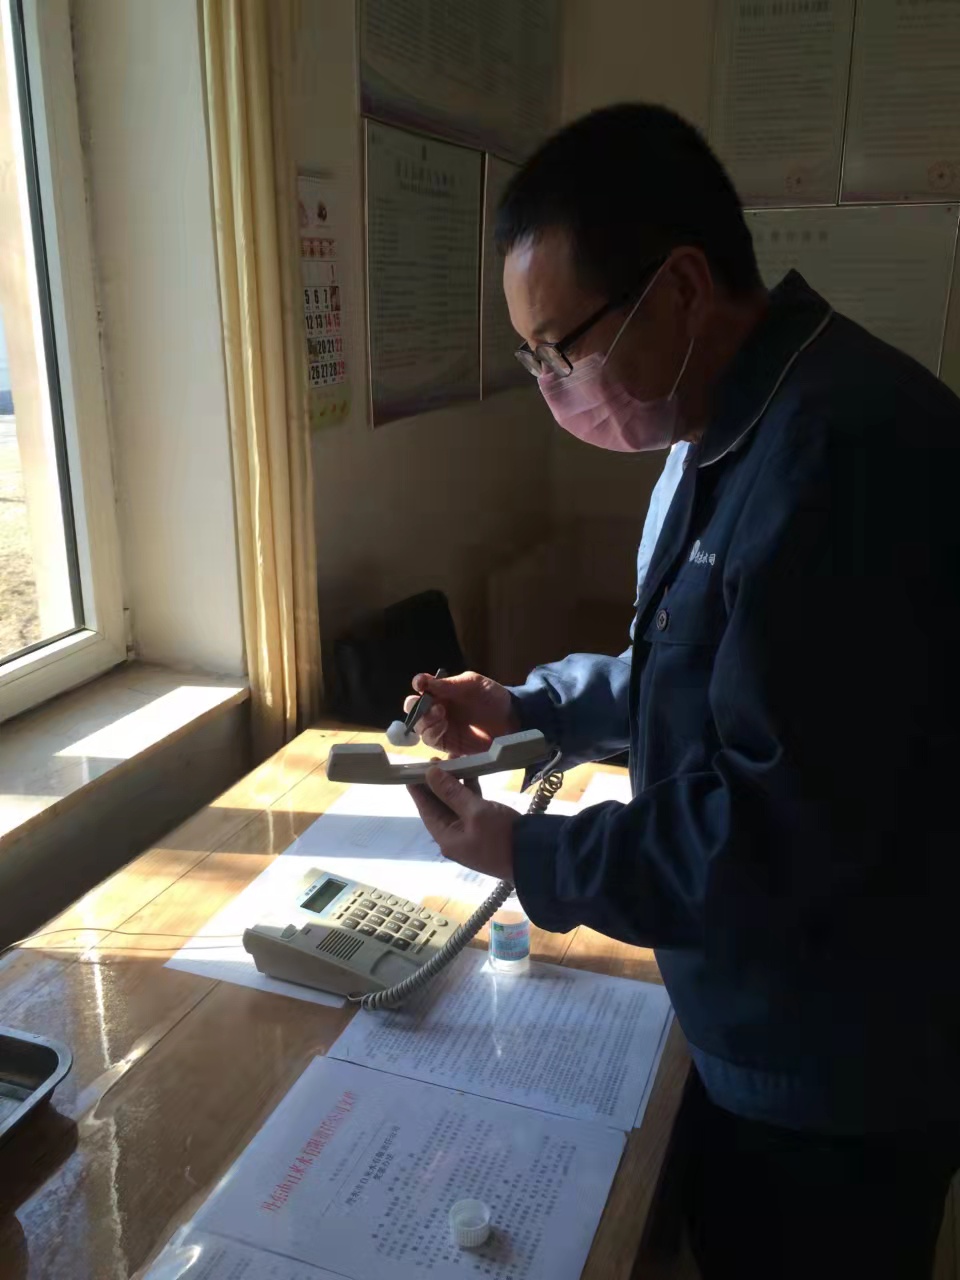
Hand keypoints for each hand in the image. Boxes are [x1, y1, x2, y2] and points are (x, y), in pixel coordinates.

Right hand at [403, 670, 518, 756]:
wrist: (512, 720)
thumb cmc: (493, 698)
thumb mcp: (473, 684)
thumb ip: (449, 685)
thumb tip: (422, 681)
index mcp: (442, 691)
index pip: (422, 687)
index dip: (419, 684)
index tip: (421, 684)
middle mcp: (437, 708)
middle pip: (414, 709)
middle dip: (416, 707)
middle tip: (430, 704)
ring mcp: (441, 727)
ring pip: (420, 726)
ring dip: (425, 720)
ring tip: (440, 715)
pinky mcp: (447, 744)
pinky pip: (432, 740)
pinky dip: (433, 733)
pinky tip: (443, 727)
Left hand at [408, 768, 515, 881]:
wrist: (534, 856)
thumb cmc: (501, 836)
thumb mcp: (475, 811)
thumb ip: (451, 792)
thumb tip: (430, 774)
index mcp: (445, 837)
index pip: (425, 808)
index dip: (418, 788)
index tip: (411, 768)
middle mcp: (453, 836)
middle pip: (439, 806)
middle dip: (437, 782)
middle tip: (436, 759)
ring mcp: (469, 832)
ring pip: (455, 804)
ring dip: (454, 784)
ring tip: (454, 760)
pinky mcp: (484, 828)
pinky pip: (470, 806)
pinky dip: (469, 791)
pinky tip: (471, 773)